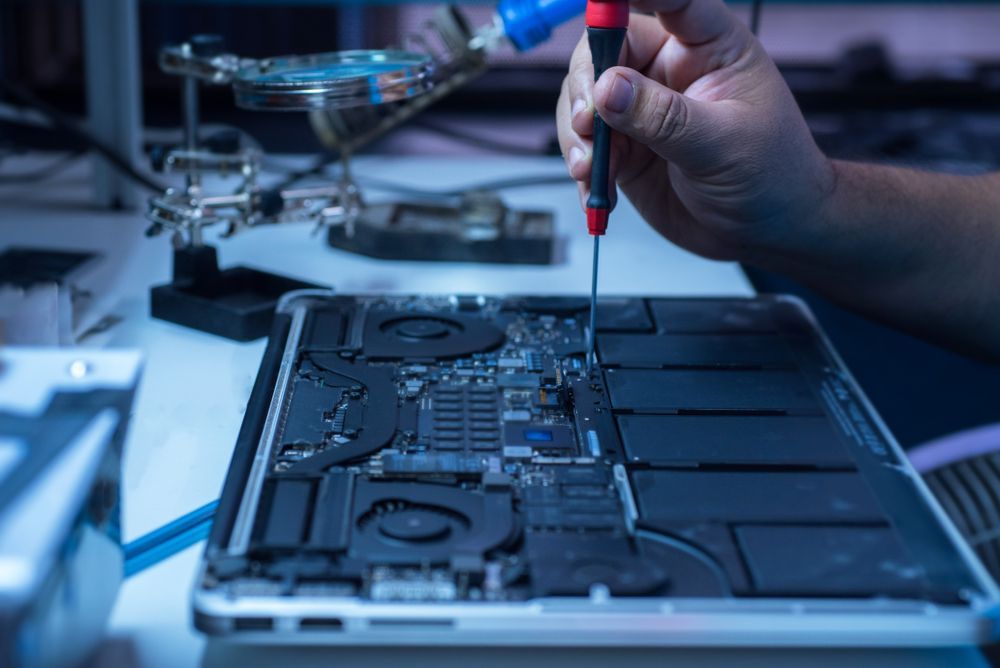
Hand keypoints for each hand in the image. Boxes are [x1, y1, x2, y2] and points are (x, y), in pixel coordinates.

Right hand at [556, 0, 835, 260]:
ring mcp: (643, 106)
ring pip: (586, 94)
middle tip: (589, 123)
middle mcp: (670, 67)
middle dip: (587, 84)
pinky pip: (584, 140)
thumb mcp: (722, 145)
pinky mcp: (625, 144)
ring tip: (592, 168)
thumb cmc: (770, 175)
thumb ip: (665, 117)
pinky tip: (595, 188)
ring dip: (578, 131)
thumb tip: (608, 87)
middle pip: (606, 46)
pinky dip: (581, 164)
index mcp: (709, 45)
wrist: (765, 230)